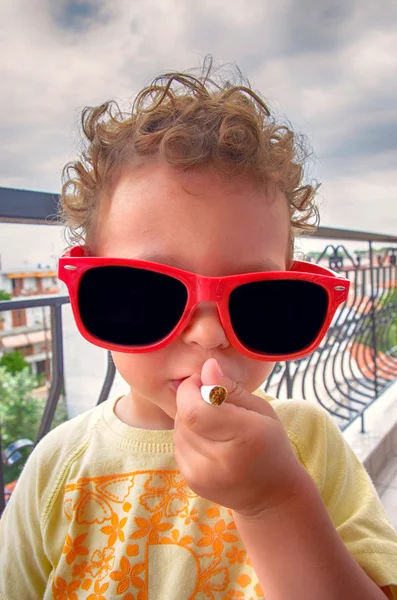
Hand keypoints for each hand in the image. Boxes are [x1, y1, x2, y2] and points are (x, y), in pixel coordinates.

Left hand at [174, 358, 306, 517]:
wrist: (272, 494)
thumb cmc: (269, 444)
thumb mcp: (260, 410)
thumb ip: (229, 388)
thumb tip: (206, 367)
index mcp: (244, 436)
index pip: (194, 410)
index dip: (191, 389)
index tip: (203, 381)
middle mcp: (220, 460)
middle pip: (184, 417)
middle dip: (191, 400)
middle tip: (210, 400)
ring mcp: (202, 475)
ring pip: (177, 430)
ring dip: (189, 418)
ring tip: (213, 422)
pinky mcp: (192, 481)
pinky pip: (178, 445)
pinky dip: (188, 435)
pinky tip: (208, 439)